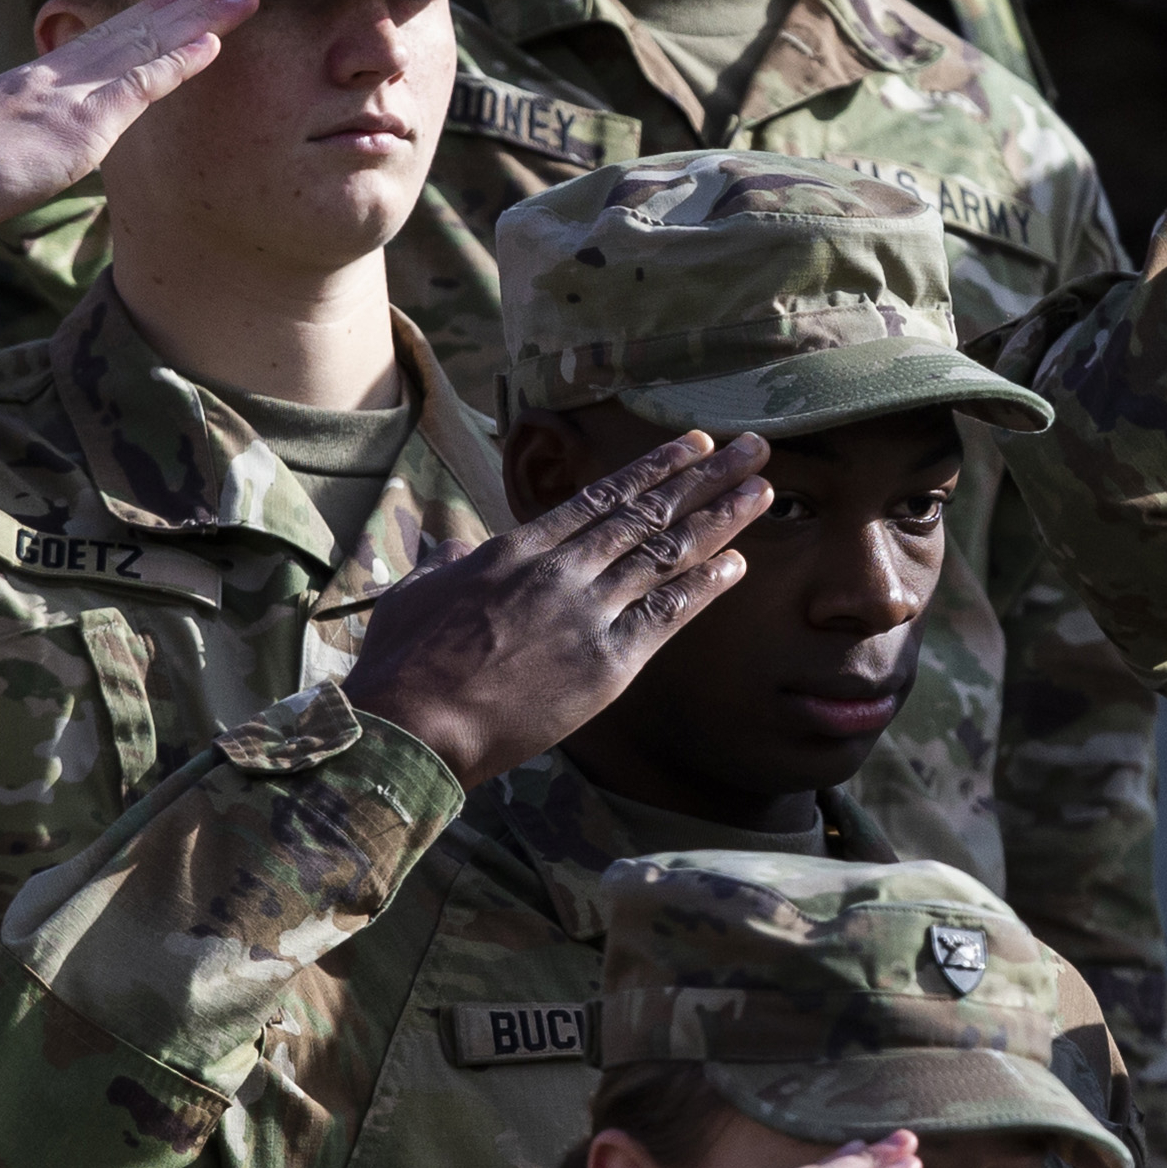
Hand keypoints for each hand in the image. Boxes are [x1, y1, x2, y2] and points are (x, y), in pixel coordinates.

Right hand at [0, 0, 255, 231]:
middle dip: (191, 1)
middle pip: (138, 27)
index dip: (153, 12)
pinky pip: (139, 85)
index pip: (109, 35)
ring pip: (148, 42)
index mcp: (41, 77)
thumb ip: (39, 130)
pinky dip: (178, 62)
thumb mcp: (2, 141)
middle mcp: (60, 72)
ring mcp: (72, 92)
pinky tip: (213, 42)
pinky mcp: (82, 122)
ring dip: (202, 17)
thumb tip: (62, 141)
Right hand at [343, 431, 771, 787]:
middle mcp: (561, 570)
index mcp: (517, 549)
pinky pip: (667, 616)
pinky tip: (737, 564)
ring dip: (720, 521)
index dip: (653, 469)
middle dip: (706, 478)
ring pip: (666, 555)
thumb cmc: (404, 664)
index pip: (601, 498)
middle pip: (647, 514)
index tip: (692, 444)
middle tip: (752, 449)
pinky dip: (704, 587)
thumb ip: (445, 564)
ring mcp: (587, 613)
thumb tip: (450, 547)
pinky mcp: (606, 664)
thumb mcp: (416, 594)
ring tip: (762, 493)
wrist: (415, 722)